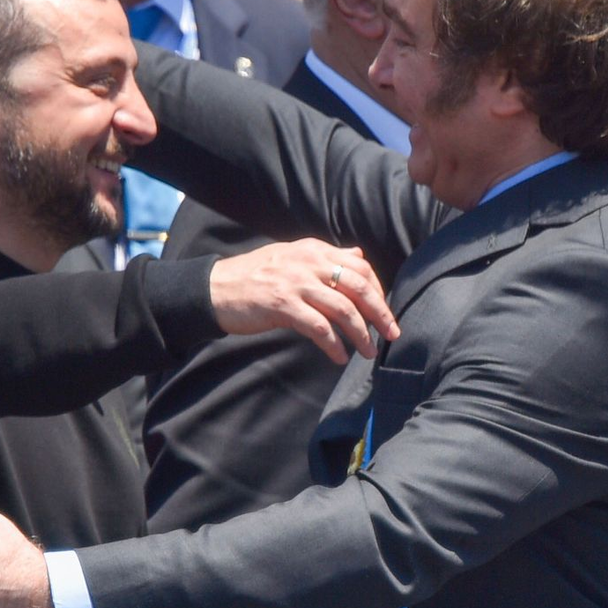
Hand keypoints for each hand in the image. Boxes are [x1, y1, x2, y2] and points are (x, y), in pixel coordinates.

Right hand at [209, 239, 398, 363]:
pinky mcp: (283, 305)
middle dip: (381, 313)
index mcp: (314, 250)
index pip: (360, 267)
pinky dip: (334, 345)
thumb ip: (326, 258)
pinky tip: (339, 357)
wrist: (215, 288)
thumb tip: (358, 255)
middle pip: (359, 288)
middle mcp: (309, 263)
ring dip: (362, 335)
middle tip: (393, 334)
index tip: (385, 312)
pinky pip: (319, 328)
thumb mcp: (292, 257)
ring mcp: (296, 283)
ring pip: (344, 310)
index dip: (378, 290)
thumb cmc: (254, 276)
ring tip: (369, 352)